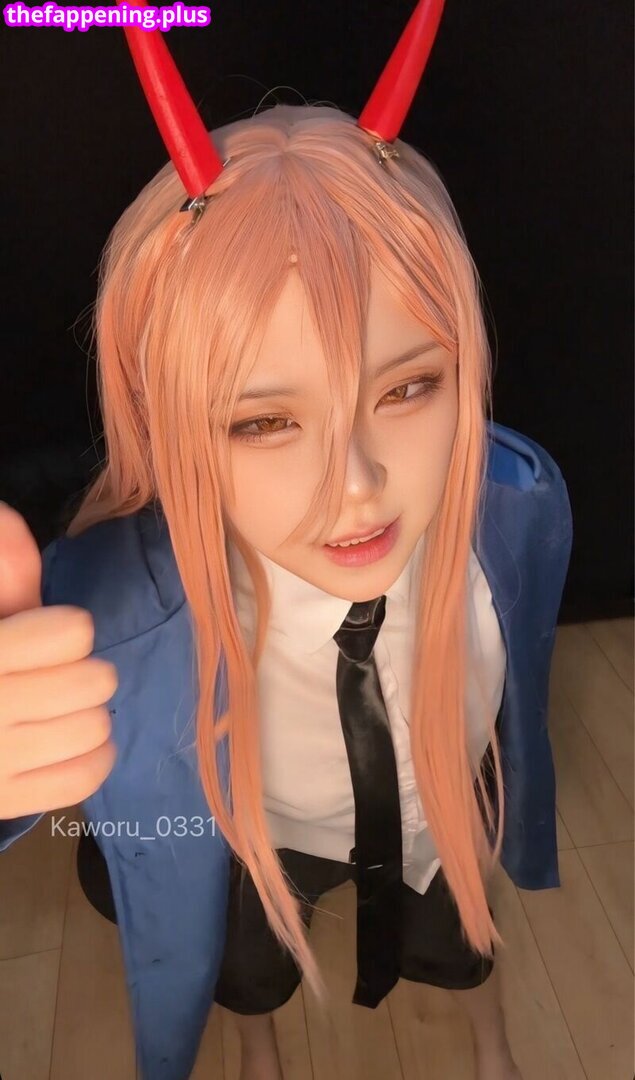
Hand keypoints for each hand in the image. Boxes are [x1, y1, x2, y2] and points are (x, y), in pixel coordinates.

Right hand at [0, 503, 117, 817]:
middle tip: (59, 673)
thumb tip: (9, 515)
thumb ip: (4, 571)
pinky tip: (78, 741)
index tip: (48, 633)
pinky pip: (82, 782)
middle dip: (84, 670)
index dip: (67, 628)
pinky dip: (93, 759)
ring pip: (95, 731)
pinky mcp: (4, 803)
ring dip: (90, 715)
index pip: (71, 632)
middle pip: (93, 682)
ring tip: (63, 707)